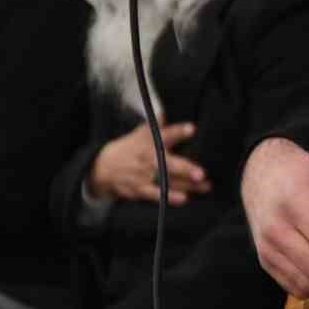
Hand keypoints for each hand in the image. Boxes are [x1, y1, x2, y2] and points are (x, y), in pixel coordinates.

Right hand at [87, 118, 209, 204]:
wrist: (104, 167)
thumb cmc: (130, 148)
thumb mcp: (141, 132)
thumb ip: (157, 123)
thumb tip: (165, 110)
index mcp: (149, 140)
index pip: (165, 133)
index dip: (178, 131)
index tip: (191, 129)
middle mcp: (148, 158)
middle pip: (168, 163)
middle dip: (184, 168)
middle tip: (200, 173)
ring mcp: (144, 175)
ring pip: (168, 181)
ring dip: (187, 185)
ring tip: (203, 186)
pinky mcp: (140, 189)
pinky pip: (156, 195)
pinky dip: (169, 197)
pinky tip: (183, 198)